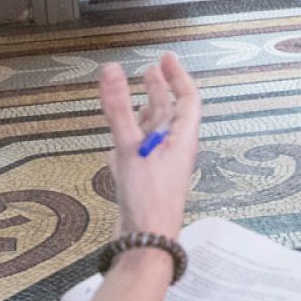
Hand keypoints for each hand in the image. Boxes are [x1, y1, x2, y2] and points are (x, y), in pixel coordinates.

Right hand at [98, 53, 200, 238]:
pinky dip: (132, 140)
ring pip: (156, 133)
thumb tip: (112, 70)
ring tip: (135, 97)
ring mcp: (162, 167)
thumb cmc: (147, 198)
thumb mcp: (131, 147)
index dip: (179, 76)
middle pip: (171, 113)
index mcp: (182, 139)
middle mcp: (176, 151)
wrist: (146, 242)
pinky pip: (142, 153)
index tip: (167, 58)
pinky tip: (120, 139)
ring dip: (146, 112)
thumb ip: (119, 108)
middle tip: (149, 71)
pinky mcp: (148, 181)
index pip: (188, 99)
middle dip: (161, 90)